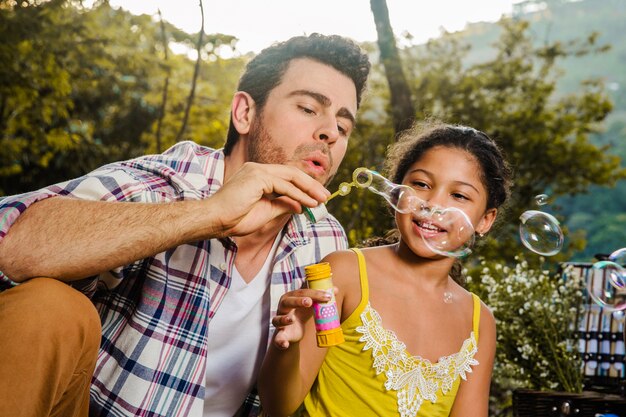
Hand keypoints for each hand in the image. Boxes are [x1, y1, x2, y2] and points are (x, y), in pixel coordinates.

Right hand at [209, 162, 328, 236]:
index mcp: (258, 175)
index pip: (287, 177)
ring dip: (308, 189)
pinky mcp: (257, 177)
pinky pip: (283, 186)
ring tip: (321, 200)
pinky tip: (307, 204)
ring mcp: (257, 171)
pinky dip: (298, 195)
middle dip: (311, 185)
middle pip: (292, 173)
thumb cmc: (236, 218)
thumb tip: (301, 205)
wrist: (216, 220)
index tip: (318, 197)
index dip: (305, 186)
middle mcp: (258, 169)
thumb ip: (283, 204)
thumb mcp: (266, 211)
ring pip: (290, 177)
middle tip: (326, 196)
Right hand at [271, 288, 331, 349]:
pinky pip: (277, 338)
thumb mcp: (311, 304)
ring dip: (284, 319)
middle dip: (297, 301)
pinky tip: (285, 344)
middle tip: (309, 302)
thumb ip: (321, 297)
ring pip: (277, 319)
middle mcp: (283, 308)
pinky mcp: (280, 335)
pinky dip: (280, 341)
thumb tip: (336, 290)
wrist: (293, 331)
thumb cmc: (301, 313)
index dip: (314, 293)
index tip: (327, 296)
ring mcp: (279, 321)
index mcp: (291, 297)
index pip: (301, 292)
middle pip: (287, 302)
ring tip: (292, 320)